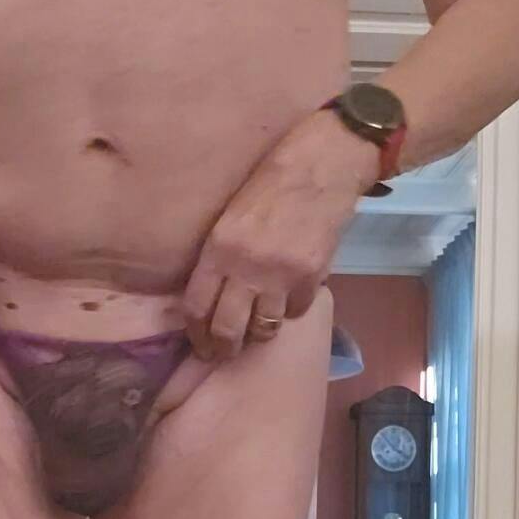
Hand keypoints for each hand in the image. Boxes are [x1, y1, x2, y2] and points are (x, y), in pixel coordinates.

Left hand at [183, 112, 379, 360]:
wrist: (322, 165)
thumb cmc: (270, 183)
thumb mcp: (230, 216)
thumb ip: (219, 257)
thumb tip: (210, 298)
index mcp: (220, 248)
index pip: (197, 306)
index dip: (196, 333)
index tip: (199, 343)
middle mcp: (246, 267)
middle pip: (227, 329)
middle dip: (223, 348)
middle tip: (222, 354)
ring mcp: (280, 276)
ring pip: (263, 329)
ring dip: (257, 334)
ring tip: (255, 332)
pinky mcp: (310, 278)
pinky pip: (293, 313)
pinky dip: (288, 312)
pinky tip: (286, 300)